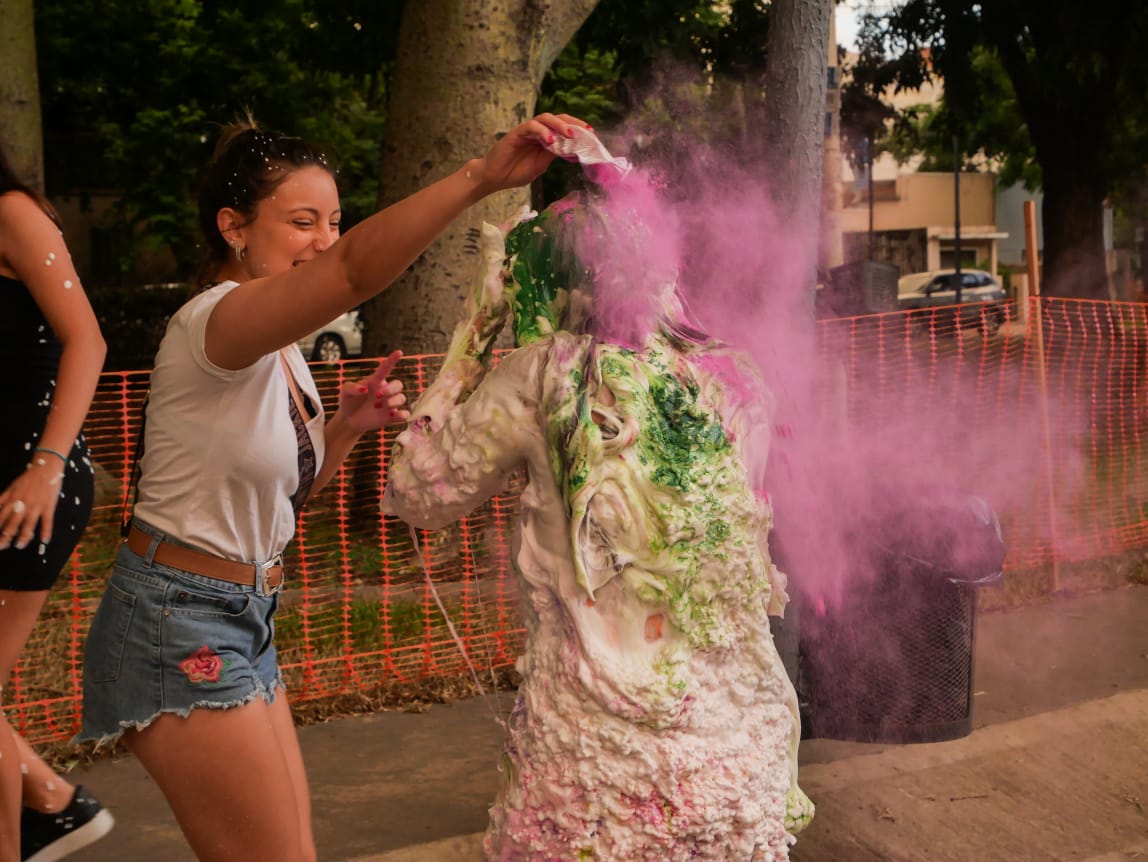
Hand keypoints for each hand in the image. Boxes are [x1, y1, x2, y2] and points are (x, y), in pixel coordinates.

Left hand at [0, 456, 65, 549]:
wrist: (45, 468)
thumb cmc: (28, 479)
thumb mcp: (11, 488)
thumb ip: (3, 499)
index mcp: (11, 500)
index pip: (0, 517)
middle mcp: (22, 504)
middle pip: (12, 523)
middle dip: (5, 536)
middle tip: (2, 546)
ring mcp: (36, 505)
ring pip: (28, 524)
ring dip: (24, 536)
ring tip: (20, 545)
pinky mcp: (48, 505)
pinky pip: (47, 520)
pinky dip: (46, 531)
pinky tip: (45, 540)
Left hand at [335, 351, 409, 433]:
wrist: (349, 420)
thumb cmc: (348, 402)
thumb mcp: (345, 392)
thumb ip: (351, 387)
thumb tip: (364, 389)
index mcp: (376, 381)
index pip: (386, 368)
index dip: (392, 360)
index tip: (399, 352)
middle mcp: (386, 391)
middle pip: (398, 384)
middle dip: (390, 389)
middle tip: (377, 396)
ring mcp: (390, 404)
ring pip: (402, 398)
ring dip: (392, 402)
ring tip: (377, 407)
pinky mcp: (392, 417)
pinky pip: (405, 414)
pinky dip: (401, 414)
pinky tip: (391, 415)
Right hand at [474, 113, 589, 193]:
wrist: (494, 178)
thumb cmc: (515, 172)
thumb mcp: (541, 165)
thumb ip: (554, 155)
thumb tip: (573, 150)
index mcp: (544, 138)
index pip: (563, 128)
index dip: (578, 129)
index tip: (592, 134)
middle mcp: (537, 131)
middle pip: (557, 118)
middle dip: (573, 123)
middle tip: (586, 130)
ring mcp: (526, 131)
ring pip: (545, 119)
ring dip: (560, 125)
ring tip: (570, 135)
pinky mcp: (516, 133)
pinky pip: (531, 127)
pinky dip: (542, 132)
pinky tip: (551, 141)